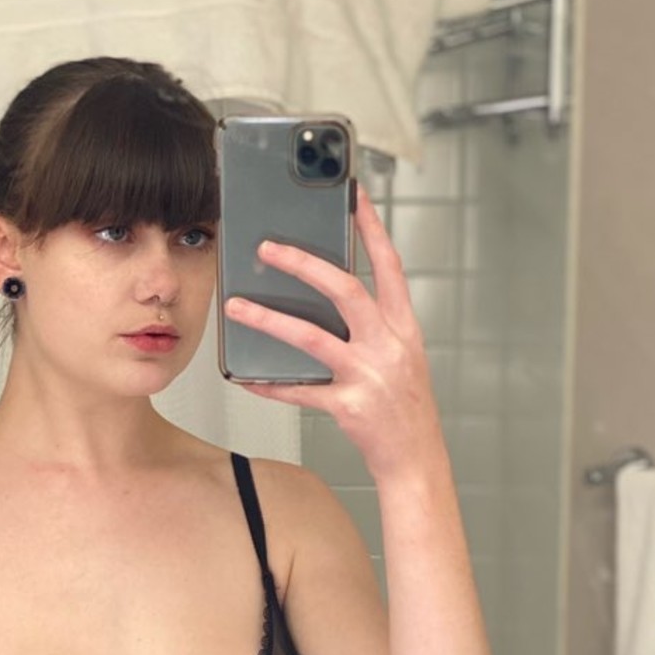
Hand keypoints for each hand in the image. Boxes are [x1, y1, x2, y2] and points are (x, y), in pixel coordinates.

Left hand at [223, 185, 445, 481]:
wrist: (417, 460)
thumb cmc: (404, 408)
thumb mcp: (400, 357)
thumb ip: (373, 327)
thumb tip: (326, 297)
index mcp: (404, 327)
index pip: (389, 265)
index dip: (372, 227)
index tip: (353, 194)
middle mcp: (389, 345)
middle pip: (344, 289)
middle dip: (303, 263)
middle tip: (268, 247)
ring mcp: (369, 375)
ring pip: (312, 337)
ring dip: (269, 319)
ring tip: (237, 307)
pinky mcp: (349, 406)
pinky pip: (299, 391)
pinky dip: (270, 385)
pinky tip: (246, 378)